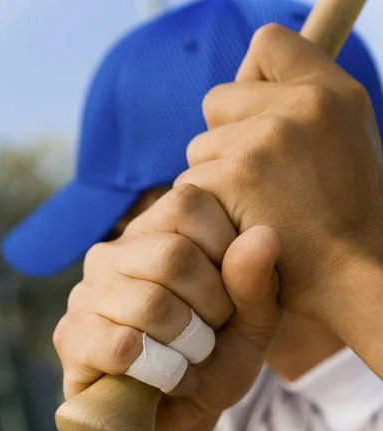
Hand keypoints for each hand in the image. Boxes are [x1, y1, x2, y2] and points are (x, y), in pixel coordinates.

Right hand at [54, 185, 281, 430]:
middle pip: (173, 255)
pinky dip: (165, 371)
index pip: (188, 201)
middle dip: (212, 307)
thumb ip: (258, 282)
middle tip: (213, 333)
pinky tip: (172, 380)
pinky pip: (124, 346)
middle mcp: (114, 253)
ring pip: (151, 304)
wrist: (179, 415)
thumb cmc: (215, 358)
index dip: (225, 249)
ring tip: (193, 359)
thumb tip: (263, 234)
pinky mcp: (72, 337)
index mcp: (155, 233)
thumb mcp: (252, 324)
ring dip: (190, 345)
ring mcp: (86, 293)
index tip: (233, 291)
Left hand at [177, 25, 382, 318]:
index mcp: (332, 94)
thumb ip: (303, 102)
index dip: (253, 78)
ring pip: (199, 149)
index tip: (257, 113)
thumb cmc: (342, 217)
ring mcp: (266, 142)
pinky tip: (237, 231)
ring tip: (255, 212)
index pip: (268, 45)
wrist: (347, 279)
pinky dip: (206, 213)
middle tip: (261, 184)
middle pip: (217, 100)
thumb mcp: (344, 142)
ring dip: (215, 179)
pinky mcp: (234, 179)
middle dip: (227, 141)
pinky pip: (190, 186)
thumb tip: (249, 72)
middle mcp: (302, 107)